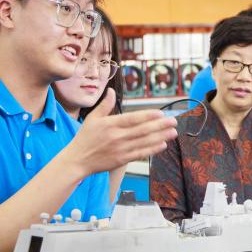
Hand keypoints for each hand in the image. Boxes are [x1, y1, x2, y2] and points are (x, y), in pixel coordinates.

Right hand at [61, 89, 177, 175]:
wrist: (77, 160)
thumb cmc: (85, 138)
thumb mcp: (92, 118)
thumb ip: (105, 105)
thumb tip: (111, 91)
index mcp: (111, 124)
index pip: (133, 118)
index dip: (148, 116)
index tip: (161, 113)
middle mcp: (117, 136)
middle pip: (143, 130)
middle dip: (160, 125)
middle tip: (174, 121)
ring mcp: (121, 149)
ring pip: (144, 142)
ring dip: (161, 137)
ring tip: (173, 132)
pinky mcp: (122, 160)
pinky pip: (140, 153)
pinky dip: (152, 149)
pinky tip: (162, 145)